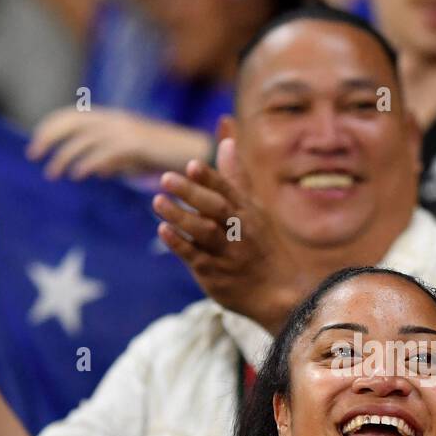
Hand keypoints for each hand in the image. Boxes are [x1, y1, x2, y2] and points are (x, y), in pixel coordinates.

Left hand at [27, 105, 211, 179]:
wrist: (197, 154)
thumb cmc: (166, 157)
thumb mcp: (134, 156)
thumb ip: (112, 159)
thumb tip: (93, 170)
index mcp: (113, 119)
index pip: (72, 115)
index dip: (50, 128)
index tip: (36, 145)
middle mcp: (116, 120)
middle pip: (71, 122)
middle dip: (48, 137)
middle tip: (33, 155)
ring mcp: (126, 132)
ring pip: (84, 140)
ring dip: (63, 157)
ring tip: (52, 174)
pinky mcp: (137, 146)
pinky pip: (105, 153)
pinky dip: (88, 163)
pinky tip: (78, 176)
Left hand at [152, 138, 304, 333]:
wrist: (279, 293)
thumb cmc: (262, 246)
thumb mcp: (254, 210)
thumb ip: (236, 178)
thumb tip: (226, 142)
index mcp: (249, 213)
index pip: (229, 192)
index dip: (211, 179)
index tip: (193, 166)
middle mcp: (240, 231)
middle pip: (216, 209)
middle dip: (192, 193)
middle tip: (166, 178)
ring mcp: (227, 253)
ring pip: (204, 232)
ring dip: (180, 216)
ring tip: (157, 201)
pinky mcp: (214, 273)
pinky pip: (195, 256)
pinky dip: (179, 244)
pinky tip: (163, 231)